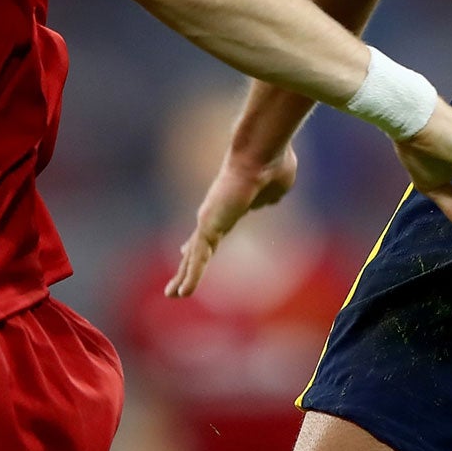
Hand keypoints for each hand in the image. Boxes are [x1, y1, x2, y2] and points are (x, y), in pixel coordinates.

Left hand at [165, 142, 297, 297]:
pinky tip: (183, 293)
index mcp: (233, 206)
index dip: (204, 243)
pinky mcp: (209, 227)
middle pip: (200, 245)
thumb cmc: (271, 165)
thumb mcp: (277, 187)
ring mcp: (210, 220)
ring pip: (195, 254)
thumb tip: (266, 201)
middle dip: (188, 264)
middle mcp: (217, 213)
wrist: (261, 156)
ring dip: (185, 275)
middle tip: (176, 281)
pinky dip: (192, 276)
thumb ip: (269, 197)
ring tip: (173, 294)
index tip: (188, 250)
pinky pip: (199, 258)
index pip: (215, 229)